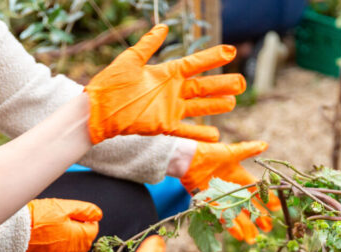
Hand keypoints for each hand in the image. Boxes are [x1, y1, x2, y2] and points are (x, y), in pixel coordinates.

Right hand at [22, 198, 101, 251]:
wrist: (14, 232)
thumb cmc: (39, 218)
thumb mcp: (65, 207)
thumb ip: (85, 210)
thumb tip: (98, 214)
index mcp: (83, 238)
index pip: (93, 227)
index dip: (81, 218)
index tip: (67, 214)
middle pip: (82, 238)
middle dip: (74, 228)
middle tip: (56, 220)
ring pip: (68, 246)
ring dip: (63, 237)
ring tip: (48, 228)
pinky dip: (51, 246)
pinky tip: (42, 238)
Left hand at [85, 24, 244, 143]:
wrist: (99, 110)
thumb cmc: (111, 84)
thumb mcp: (131, 59)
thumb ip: (148, 44)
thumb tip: (163, 27)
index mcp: (166, 73)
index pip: (195, 64)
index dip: (213, 58)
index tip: (230, 51)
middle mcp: (171, 91)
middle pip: (203, 86)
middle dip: (222, 84)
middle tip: (242, 82)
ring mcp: (170, 109)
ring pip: (199, 106)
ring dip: (216, 105)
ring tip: (233, 103)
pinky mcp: (164, 125)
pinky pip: (186, 130)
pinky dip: (200, 133)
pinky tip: (215, 135)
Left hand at [180, 141, 280, 242]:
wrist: (189, 159)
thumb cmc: (209, 153)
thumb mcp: (230, 152)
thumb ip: (248, 150)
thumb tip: (265, 145)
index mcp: (240, 176)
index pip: (257, 190)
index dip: (266, 198)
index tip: (276, 207)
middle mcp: (233, 189)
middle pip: (248, 206)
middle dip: (259, 217)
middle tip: (268, 228)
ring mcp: (223, 198)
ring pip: (237, 214)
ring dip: (246, 227)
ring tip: (253, 239)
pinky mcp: (212, 204)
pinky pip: (223, 217)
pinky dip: (230, 226)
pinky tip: (238, 235)